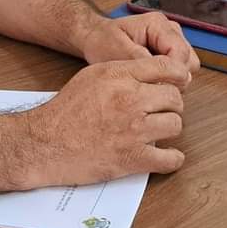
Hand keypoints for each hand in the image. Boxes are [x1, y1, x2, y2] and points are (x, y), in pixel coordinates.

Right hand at [26, 56, 187, 185]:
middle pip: (174, 98)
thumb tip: (152, 72)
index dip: (179, 75)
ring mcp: (133, 130)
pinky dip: (172, 159)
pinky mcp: (132, 158)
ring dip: (169, 128)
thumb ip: (124, 72)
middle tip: (162, 110)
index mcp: (119, 76)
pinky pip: (169, 159)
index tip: (181, 82)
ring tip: (158, 130)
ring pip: (175, 125)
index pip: (166, 68)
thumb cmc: (66, 110)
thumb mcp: (93, 76)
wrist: (45, 143)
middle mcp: (129, 99)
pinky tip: (167, 156)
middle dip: (171, 104)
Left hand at [79, 13, 199, 81]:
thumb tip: (162, 73)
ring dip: (172, 78)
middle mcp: (169, 30)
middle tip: (152, 87)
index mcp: (157, 24)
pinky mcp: (169, 52)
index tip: (159, 87)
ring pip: (187, 66)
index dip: (173, 73)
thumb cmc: (103, 41)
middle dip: (174, 77)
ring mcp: (171, 41)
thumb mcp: (116, 50)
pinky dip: (168, 78)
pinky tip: (151, 80)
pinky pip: (179, 70)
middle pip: (188, 60)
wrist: (96, 38)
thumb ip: (140, 60)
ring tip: (150, 82)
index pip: (180, 52)